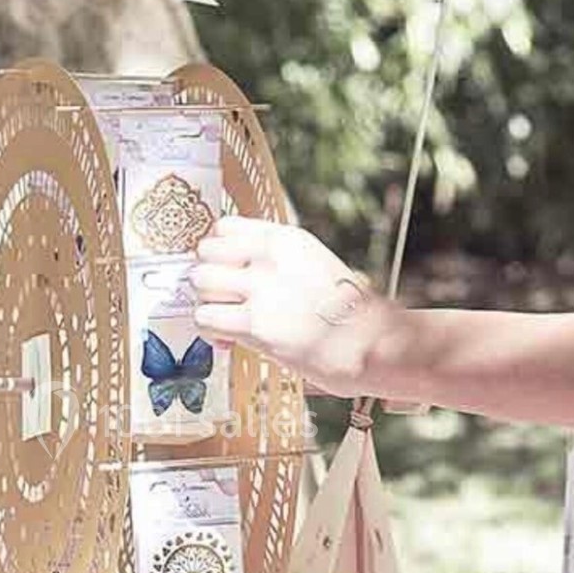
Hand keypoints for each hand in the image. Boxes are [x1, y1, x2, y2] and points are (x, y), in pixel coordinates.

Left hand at [192, 217, 383, 397]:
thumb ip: (275, 262)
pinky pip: (205, 318)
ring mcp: (262, 289)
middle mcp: (271, 257)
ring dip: (208, 304)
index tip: (223, 271)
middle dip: (208, 279)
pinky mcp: (255, 324)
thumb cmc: (345, 315)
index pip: (223, 226)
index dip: (216, 251)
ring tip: (225, 321)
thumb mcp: (313, 266)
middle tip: (222, 300)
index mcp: (287, 239)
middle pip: (205, 253)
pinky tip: (228, 341)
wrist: (372, 346)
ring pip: (201, 284)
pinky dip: (210, 332)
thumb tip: (233, 272)